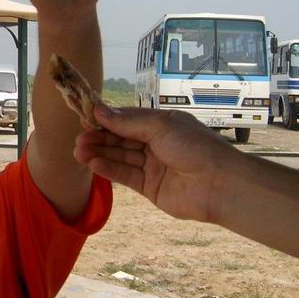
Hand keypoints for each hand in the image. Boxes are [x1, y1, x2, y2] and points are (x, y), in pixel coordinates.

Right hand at [74, 105, 239, 222]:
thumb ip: (127, 122)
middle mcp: (155, 144)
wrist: (219, 184)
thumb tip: (99, 110)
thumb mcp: (160, 126)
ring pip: (120, 157)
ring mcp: (152, 166)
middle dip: (99, 138)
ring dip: (100, 154)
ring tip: (79, 152)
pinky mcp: (149, 187)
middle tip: (78, 139)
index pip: (127, 120)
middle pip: (121, 139)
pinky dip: (109, 169)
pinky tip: (93, 164)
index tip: (85, 118)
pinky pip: (125, 176)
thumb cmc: (194, 146)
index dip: (106, 120)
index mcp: (161, 124)